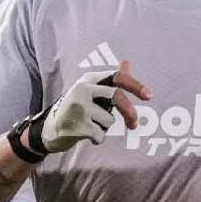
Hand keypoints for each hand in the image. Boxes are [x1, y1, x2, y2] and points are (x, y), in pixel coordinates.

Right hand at [32, 60, 150, 152]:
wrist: (51, 128)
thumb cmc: (78, 107)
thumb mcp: (91, 89)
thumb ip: (110, 78)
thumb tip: (127, 62)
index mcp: (89, 79)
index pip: (117, 77)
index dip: (136, 85)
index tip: (149, 96)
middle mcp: (83, 89)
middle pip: (116, 96)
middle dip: (129, 112)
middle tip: (134, 125)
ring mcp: (79, 107)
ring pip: (109, 120)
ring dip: (104, 127)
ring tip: (91, 125)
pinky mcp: (78, 125)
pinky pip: (100, 135)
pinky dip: (97, 139)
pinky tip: (86, 135)